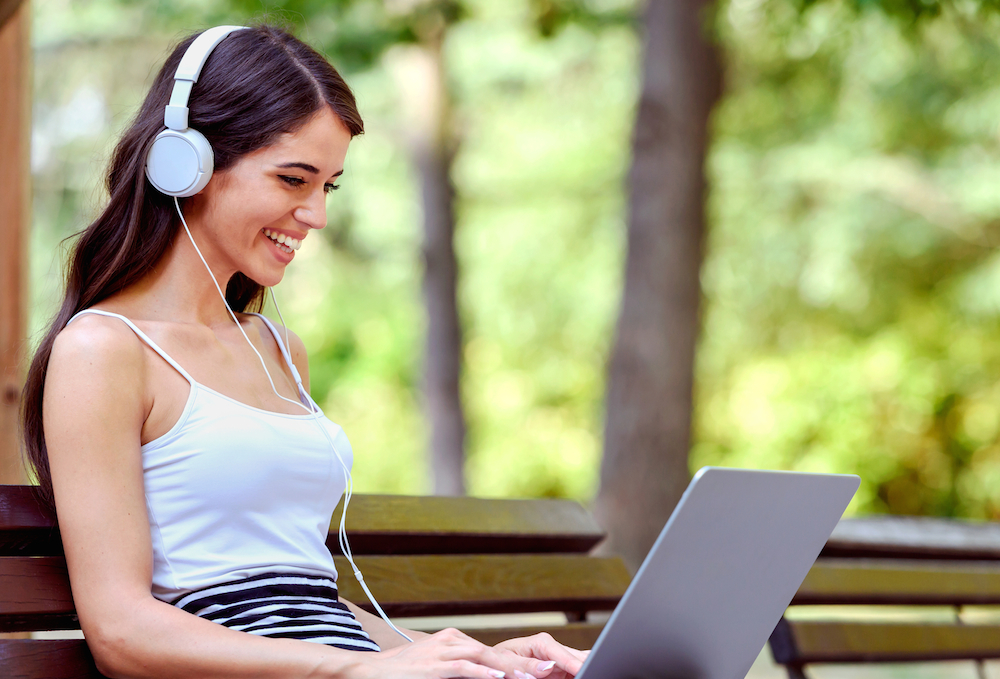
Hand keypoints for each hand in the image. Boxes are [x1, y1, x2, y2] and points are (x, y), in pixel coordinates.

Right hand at [361, 628, 565, 677]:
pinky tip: (498, 676)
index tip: (540, 670)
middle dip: (522, 662)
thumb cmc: (403, 673)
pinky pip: (462, 667)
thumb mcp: (437, 669)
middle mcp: (451, 641)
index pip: (492, 651)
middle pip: (494, 651)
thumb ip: (463, 671)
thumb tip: (489, 675)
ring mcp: (441, 651)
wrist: (368, 672)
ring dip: (508, 667)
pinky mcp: (433, 665)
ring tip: (532, 677)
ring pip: (482, 656)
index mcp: (455, 641)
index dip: (517, 661)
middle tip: (548, 670)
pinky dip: (481, 671)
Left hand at [493, 632, 589, 678]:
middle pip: (578, 657)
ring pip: (581, 662)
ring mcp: (560, 657)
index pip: (564, 654)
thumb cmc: (499, 659)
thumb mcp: (507, 661)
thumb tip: (547, 667)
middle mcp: (554, 647)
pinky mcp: (562, 667)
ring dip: (585, 667)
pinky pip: (576, 668)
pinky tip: (587, 673)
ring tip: (594, 673)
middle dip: (587, 665)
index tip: (584, 671)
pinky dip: (580, 671)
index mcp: (542, 642)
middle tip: (596, 672)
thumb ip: (526, 665)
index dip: (576, 664)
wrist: (498, 661)